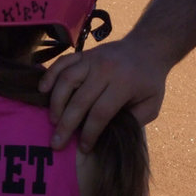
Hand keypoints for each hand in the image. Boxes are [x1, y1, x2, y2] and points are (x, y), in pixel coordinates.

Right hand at [40, 39, 166, 152]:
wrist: (148, 47)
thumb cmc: (149, 80)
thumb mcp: (152, 104)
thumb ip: (134, 120)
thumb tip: (109, 136)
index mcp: (124, 84)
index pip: (101, 113)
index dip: (90, 133)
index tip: (84, 148)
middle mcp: (105, 70)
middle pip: (80, 100)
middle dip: (67, 125)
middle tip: (56, 143)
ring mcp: (92, 59)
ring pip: (66, 80)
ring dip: (56, 102)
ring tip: (53, 120)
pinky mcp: (83, 53)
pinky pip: (62, 62)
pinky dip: (50, 75)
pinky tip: (43, 90)